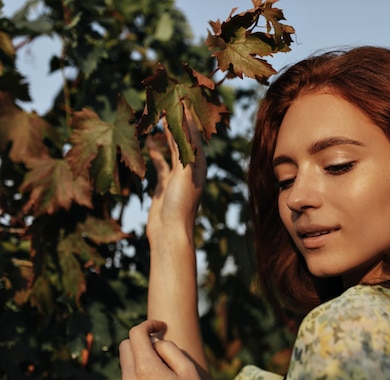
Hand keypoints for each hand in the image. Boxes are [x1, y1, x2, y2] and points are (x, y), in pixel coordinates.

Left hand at [115, 320, 208, 379]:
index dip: (149, 324)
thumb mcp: (189, 371)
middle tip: (160, 349)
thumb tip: (156, 342)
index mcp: (145, 370)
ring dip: (141, 367)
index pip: (136, 334)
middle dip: (141, 343)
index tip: (160, 326)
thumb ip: (170, 349)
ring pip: (127, 371)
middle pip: (125, 349)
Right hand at [146, 104, 206, 240]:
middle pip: (182, 138)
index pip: (193, 132)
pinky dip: (155, 152)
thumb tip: (185, 119)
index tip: (179, 94)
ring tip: (154, 117)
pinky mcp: (164, 184)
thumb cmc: (180, 203)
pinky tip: (148, 142)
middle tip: (163, 100)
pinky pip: (161, 163)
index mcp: (199, 163)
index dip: (186, 114)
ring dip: (164, 134)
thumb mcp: (185, 171)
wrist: (170, 232)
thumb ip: (184, 146)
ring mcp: (177, 176)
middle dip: (174, 120)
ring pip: (170, 148)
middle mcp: (191, 167)